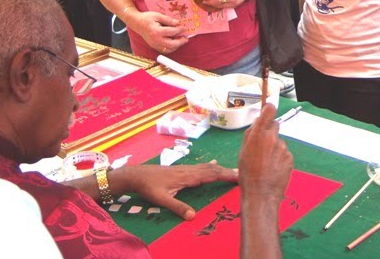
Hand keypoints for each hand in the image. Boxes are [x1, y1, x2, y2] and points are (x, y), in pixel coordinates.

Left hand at [116, 162, 237, 219]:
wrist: (136, 175)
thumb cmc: (148, 188)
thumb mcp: (161, 199)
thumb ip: (177, 207)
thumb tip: (193, 216)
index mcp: (187, 177)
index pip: (210, 175)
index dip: (225, 176)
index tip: (239, 177)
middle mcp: (189, 171)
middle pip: (212, 170)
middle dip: (227, 172)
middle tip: (243, 175)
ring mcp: (186, 169)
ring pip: (207, 167)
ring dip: (221, 169)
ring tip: (233, 171)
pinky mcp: (182, 169)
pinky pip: (201, 167)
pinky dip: (211, 166)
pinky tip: (214, 163)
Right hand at [128, 10, 187, 54]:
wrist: (137, 23)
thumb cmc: (147, 18)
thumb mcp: (158, 15)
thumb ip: (168, 20)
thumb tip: (178, 23)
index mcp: (157, 31)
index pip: (172, 32)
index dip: (180, 30)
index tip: (184, 27)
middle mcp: (156, 40)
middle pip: (172, 44)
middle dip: (181, 42)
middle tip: (186, 38)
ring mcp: (154, 44)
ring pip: (169, 49)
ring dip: (176, 46)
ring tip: (181, 40)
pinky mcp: (154, 46)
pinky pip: (164, 50)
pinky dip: (171, 48)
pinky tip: (174, 43)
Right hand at [238, 104, 292, 203]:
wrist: (261, 194)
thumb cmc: (247, 174)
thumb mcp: (242, 152)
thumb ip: (251, 134)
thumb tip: (258, 121)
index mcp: (259, 135)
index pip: (269, 111)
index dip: (268, 110)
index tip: (267, 112)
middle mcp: (272, 138)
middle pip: (274, 126)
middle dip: (269, 132)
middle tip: (262, 146)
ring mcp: (283, 148)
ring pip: (278, 142)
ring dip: (274, 148)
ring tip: (265, 164)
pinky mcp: (290, 158)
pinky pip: (284, 153)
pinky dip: (279, 158)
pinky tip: (272, 169)